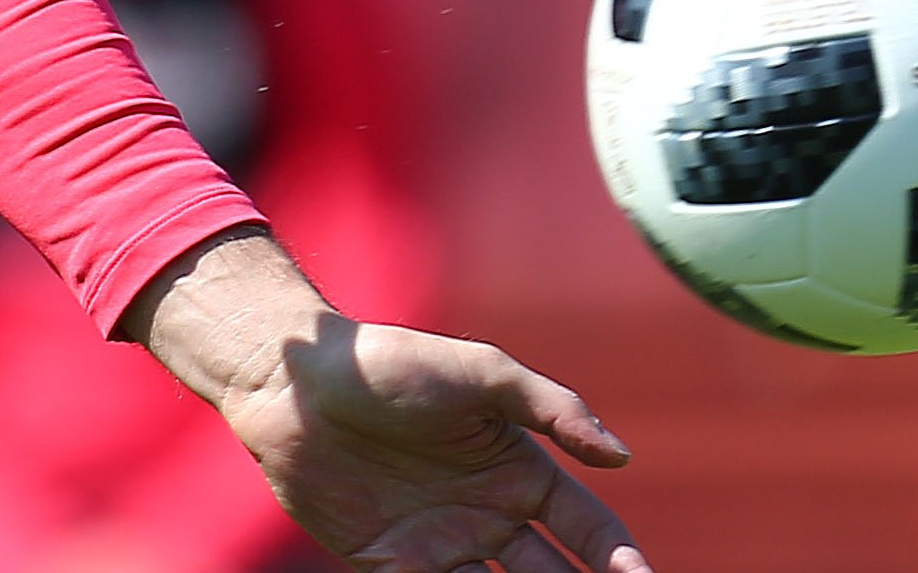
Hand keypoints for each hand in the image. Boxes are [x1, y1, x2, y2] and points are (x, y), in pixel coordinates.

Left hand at [133, 234, 651, 572]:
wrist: (296, 382)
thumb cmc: (392, 364)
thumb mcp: (480, 373)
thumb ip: (552, 409)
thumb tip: (621, 456)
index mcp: (519, 472)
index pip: (589, 530)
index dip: (621, 560)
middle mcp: (488, 518)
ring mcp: (441, 546)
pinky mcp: (390, 566)